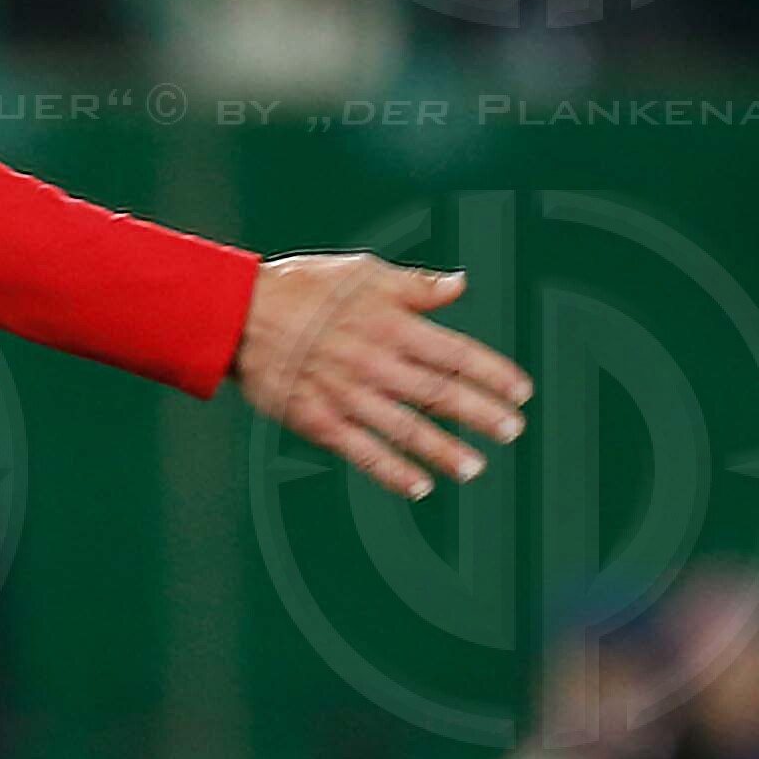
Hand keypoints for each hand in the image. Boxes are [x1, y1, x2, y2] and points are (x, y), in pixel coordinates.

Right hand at [235, 253, 529, 500]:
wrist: (237, 315)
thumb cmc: (302, 288)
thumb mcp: (362, 272)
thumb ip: (415, 286)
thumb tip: (461, 284)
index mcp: (391, 323)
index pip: (455, 352)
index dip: (492, 373)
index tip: (521, 391)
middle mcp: (375, 362)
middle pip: (439, 392)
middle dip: (481, 414)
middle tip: (513, 430)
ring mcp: (347, 394)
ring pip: (406, 428)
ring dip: (444, 450)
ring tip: (475, 467)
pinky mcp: (318, 420)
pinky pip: (362, 451)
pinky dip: (392, 471)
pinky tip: (419, 486)